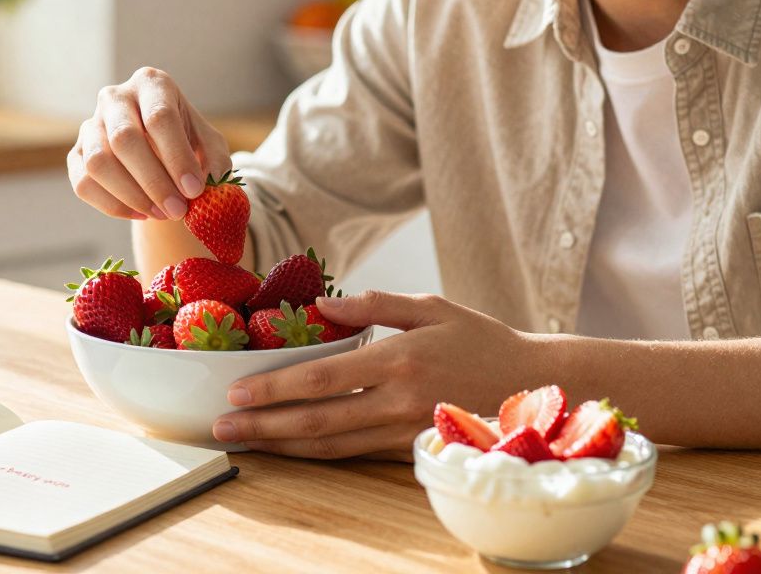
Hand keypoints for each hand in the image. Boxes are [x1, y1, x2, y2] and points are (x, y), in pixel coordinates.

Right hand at [67, 67, 230, 220]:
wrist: (159, 146)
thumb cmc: (186, 140)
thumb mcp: (209, 143)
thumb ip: (216, 159)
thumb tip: (213, 182)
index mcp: (151, 84)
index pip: (159, 117)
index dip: (177, 157)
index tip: (194, 190)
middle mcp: (115, 98)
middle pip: (124, 139)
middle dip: (153, 182)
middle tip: (177, 211)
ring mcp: (90, 124)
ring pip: (98, 162)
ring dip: (131, 196)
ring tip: (160, 214)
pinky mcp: (76, 153)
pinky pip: (83, 183)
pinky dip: (112, 205)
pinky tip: (140, 213)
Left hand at [211, 291, 543, 459]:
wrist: (537, 386)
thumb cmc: (480, 338)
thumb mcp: (430, 306)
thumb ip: (373, 305)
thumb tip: (319, 307)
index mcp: (400, 359)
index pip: (322, 377)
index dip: (276, 388)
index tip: (238, 390)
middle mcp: (399, 400)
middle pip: (318, 421)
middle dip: (264, 426)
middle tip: (223, 426)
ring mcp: (405, 431)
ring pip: (332, 446)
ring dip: (283, 447)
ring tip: (245, 442)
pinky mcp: (411, 449)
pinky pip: (356, 455)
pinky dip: (318, 454)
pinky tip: (290, 450)